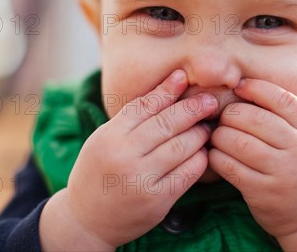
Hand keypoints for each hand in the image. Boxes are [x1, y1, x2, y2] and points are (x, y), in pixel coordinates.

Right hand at [40, 70, 215, 250]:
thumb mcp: (105, 139)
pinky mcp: (158, 200)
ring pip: (182, 146)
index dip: (167, 89)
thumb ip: (133, 116)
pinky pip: (188, 172)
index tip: (184, 77)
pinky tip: (202, 152)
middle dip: (193, 108)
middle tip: (209, 101)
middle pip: (167, 123)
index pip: (144, 105)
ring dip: (199, 134)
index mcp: (109, 136)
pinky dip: (199, 159)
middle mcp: (124, 155)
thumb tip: (169, 86)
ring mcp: (142, 179)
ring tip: (206, 127)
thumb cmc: (99, 171)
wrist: (87, 219)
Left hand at [208, 78, 296, 248]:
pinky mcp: (262, 192)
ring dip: (220, 136)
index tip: (239, 86)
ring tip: (217, 137)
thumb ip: (289, 116)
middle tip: (224, 118)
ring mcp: (281, 172)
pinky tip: (215, 155)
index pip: (282, 99)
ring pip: (238, 142)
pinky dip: (216, 157)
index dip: (256, 88)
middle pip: (254, 118)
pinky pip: (230, 167)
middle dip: (231, 114)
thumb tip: (248, 87)